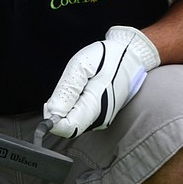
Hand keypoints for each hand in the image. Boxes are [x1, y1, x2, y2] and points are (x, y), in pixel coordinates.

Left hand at [44, 26, 159, 138]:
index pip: (66, 129)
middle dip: (59, 111)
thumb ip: (66, 90)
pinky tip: (83, 90)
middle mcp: (100, 119)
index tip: (52, 102)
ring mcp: (102, 118)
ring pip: (73, 122)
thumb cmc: (107, 57)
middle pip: (68, 127)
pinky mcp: (102, 115)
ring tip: (79, 86)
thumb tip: (53, 113)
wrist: (130, 55)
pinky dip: (75, 106)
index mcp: (95, 107)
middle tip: (68, 88)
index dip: (52, 119)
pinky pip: (80, 117)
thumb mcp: (81, 65)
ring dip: (67, 107)